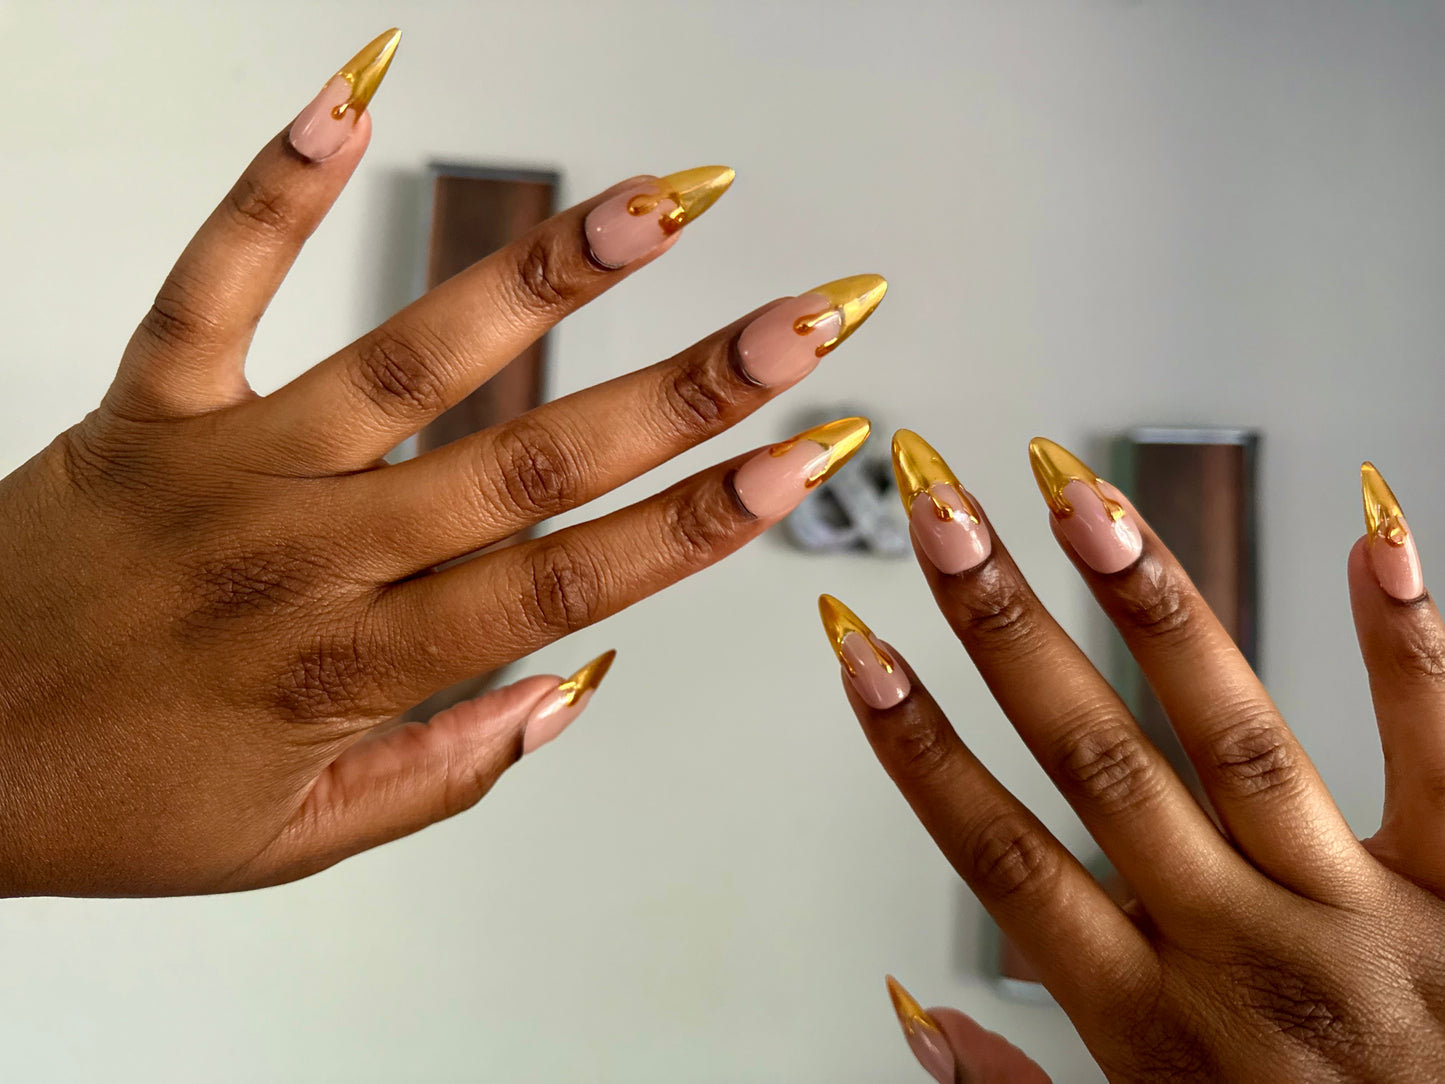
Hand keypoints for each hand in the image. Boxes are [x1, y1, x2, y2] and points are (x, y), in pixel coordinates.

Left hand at [0, 29, 884, 896]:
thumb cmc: (109, 801)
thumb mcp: (291, 843)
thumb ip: (445, 774)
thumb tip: (573, 687)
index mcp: (359, 670)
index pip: (571, 581)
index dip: (700, 519)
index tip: (804, 456)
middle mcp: (312, 557)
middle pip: (532, 462)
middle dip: (689, 389)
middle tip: (803, 318)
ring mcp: (228, 466)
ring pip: (410, 360)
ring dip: (545, 276)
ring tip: (661, 204)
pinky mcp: (145, 400)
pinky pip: (215, 277)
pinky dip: (282, 183)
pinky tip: (360, 96)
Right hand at [827, 431, 1444, 1080]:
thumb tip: (921, 1016)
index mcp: (1153, 1026)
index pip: (1001, 857)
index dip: (918, 747)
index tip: (861, 648)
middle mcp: (1243, 953)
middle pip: (1095, 763)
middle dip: (1002, 627)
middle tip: (945, 517)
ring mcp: (1359, 913)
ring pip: (1233, 736)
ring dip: (1148, 608)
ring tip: (1084, 501)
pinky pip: (1437, 754)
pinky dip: (1402, 644)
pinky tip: (1371, 538)